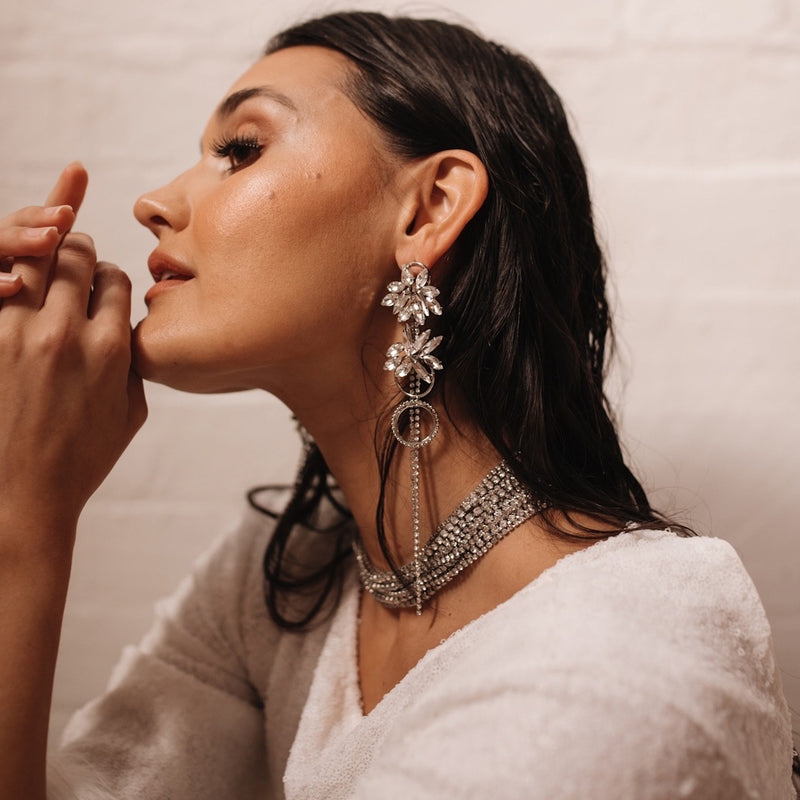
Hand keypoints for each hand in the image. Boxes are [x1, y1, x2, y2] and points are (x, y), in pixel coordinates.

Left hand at [0, 164, 146, 543]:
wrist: (21, 497)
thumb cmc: (78, 461)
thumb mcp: (128, 413)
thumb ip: (131, 362)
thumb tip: (125, 327)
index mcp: (112, 348)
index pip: (114, 279)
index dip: (109, 275)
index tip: (103, 284)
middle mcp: (67, 332)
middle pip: (75, 256)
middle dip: (77, 248)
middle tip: (73, 246)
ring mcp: (17, 333)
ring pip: (31, 257)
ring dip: (38, 244)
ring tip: (41, 237)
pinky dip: (6, 272)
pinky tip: (14, 266)